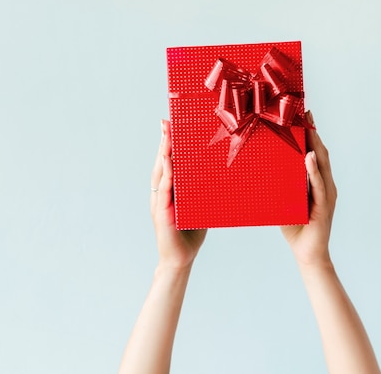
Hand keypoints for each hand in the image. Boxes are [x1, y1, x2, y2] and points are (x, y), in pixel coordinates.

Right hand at [150, 120, 206, 269]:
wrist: (181, 259)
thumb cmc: (190, 233)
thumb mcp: (199, 206)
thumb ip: (204, 191)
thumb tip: (221, 175)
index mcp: (170, 190)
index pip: (168, 162)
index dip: (168, 144)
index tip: (169, 125)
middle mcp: (162, 193)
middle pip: (161, 162)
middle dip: (163, 142)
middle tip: (165, 123)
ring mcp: (159, 202)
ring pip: (160, 173)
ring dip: (162, 154)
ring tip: (166, 137)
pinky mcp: (161, 213)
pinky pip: (163, 191)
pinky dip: (165, 176)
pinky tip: (168, 165)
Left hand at [280, 111, 336, 266]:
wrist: (308, 254)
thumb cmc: (295, 227)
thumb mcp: (283, 201)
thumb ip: (278, 185)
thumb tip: (258, 169)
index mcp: (316, 181)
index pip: (314, 152)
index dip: (310, 133)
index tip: (302, 114)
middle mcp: (325, 184)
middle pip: (321, 152)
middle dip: (314, 132)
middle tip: (306, 112)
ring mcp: (327, 194)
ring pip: (322, 164)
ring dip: (316, 144)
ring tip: (309, 127)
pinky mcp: (325, 205)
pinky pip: (319, 184)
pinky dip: (314, 171)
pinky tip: (309, 158)